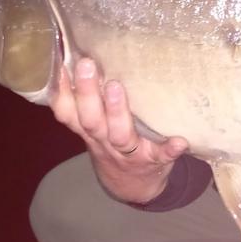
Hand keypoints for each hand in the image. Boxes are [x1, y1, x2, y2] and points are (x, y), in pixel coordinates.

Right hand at [51, 58, 188, 203]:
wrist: (134, 188)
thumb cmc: (112, 144)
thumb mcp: (94, 127)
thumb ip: (86, 100)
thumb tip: (79, 53)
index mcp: (89, 129)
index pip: (67, 112)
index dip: (61, 91)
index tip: (61, 64)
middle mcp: (103, 141)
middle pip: (91, 120)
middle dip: (87, 94)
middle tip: (88, 64)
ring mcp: (129, 153)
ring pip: (119, 135)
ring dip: (117, 112)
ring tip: (116, 87)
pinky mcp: (154, 161)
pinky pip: (161, 155)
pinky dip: (169, 149)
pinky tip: (179, 141)